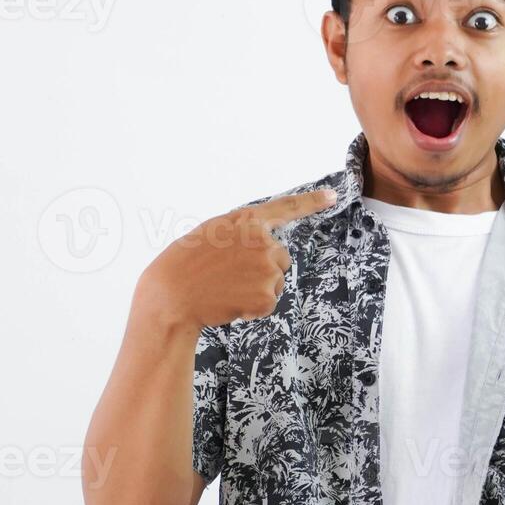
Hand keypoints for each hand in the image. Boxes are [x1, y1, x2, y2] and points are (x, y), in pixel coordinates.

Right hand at [136, 188, 335, 330]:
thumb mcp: (213, 233)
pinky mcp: (267, 297)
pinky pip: (268, 303)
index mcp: (246, 221)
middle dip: (262, 268)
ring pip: (274, 282)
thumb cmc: (186, 264)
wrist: (172, 296)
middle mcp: (263, 242)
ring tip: (225, 287)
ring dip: (256, 288)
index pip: (285, 208)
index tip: (333, 196)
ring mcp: (267, 270)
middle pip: (280, 258)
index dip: (311, 202)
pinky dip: (252, 308)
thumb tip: (267, 244)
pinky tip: (230, 301)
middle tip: (228, 274)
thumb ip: (243, 233)